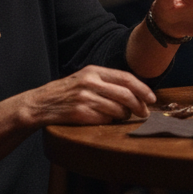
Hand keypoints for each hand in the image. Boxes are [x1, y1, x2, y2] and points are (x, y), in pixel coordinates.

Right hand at [24, 65, 155, 127]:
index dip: (143, 88)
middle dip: (139, 105)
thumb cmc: (67, 92)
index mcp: (94, 71)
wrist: (40, 104)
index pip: (126, 78)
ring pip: (118, 109)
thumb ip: (107, 81)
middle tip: (144, 113)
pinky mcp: (80, 114)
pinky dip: (110, 122)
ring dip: (125, 116)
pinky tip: (107, 120)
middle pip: (126, 94)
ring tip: (122, 116)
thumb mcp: (86, 78)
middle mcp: (90, 82)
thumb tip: (135, 91)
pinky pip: (105, 120)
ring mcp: (85, 98)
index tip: (152, 98)